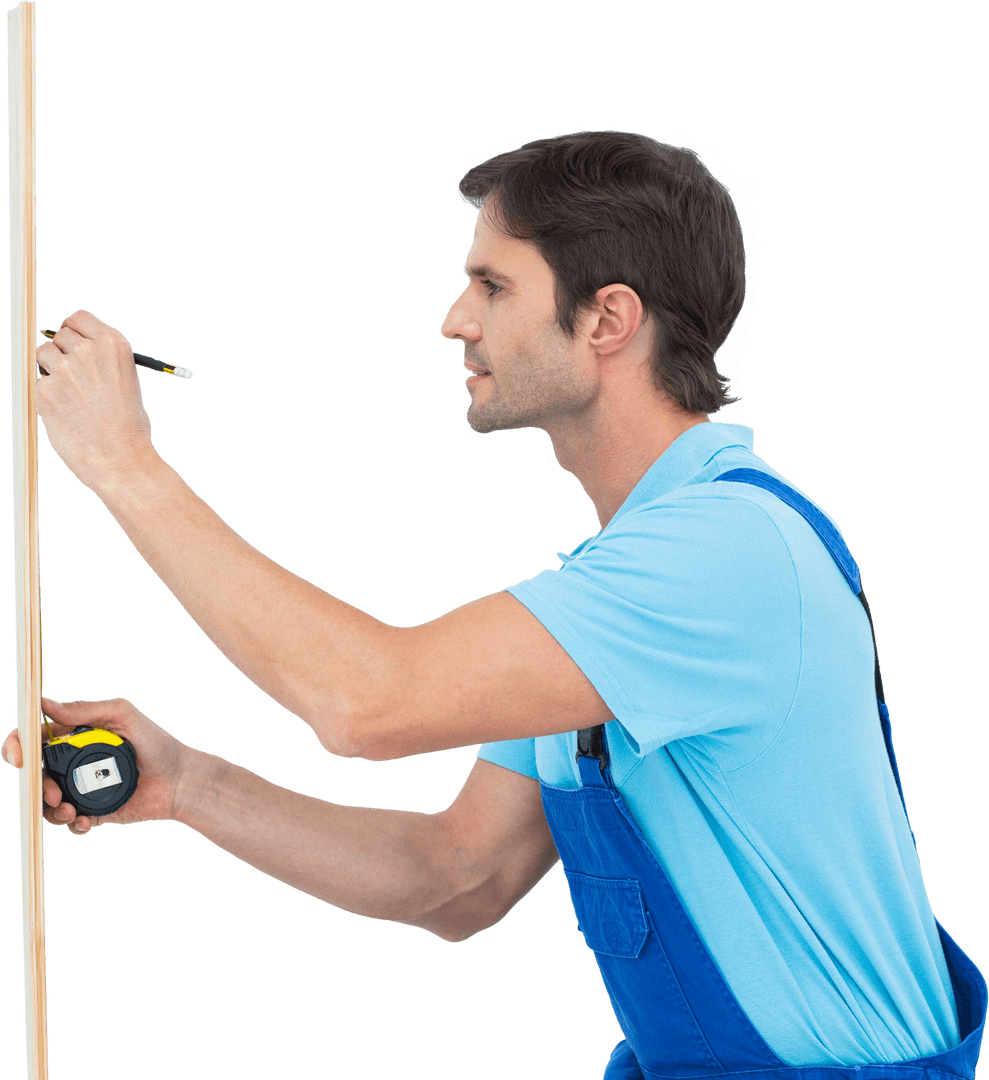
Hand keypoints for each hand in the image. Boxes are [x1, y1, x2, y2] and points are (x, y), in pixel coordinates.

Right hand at [1, 696, 190, 834]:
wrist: (181, 781)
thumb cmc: (156, 743)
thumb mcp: (124, 715)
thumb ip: (86, 710)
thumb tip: (44, 704)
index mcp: (76, 735)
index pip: (35, 737)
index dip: (18, 745)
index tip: (18, 758)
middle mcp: (74, 762)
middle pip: (34, 774)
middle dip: (35, 785)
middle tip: (52, 793)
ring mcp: (81, 788)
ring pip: (46, 802)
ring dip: (50, 810)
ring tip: (70, 812)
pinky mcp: (92, 811)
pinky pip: (69, 822)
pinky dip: (71, 824)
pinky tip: (85, 822)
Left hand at [35, 310, 155, 491]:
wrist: (121, 458)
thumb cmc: (128, 426)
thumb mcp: (126, 381)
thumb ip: (101, 361)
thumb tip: (71, 351)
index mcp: (113, 345)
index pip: (79, 319)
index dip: (73, 330)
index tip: (70, 342)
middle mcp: (88, 351)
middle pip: (59, 336)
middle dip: (62, 353)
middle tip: (72, 378)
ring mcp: (64, 370)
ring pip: (42, 356)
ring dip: (50, 371)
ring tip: (71, 397)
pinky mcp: (44, 390)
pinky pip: (38, 384)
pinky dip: (47, 397)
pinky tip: (66, 415)